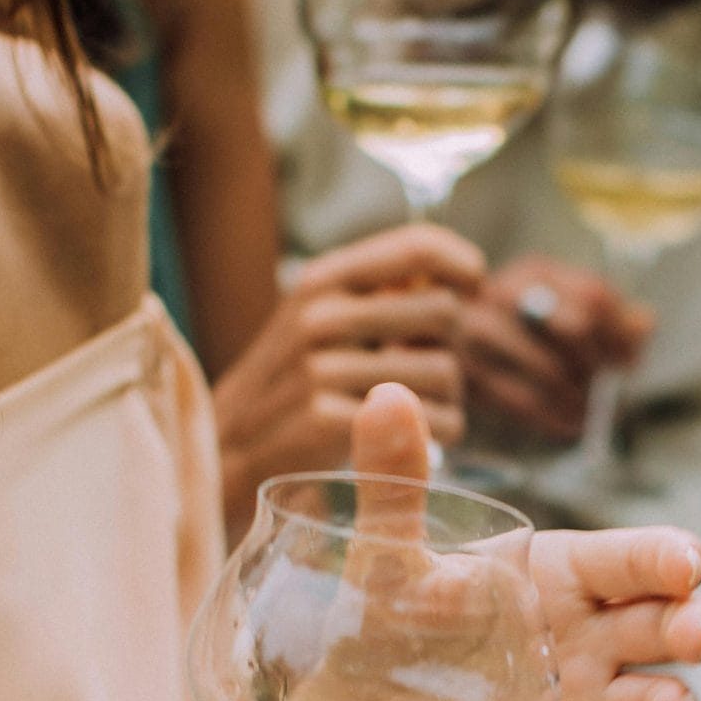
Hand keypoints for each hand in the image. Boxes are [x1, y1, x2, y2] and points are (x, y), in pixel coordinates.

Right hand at [214, 226, 484, 538]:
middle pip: (444, 311)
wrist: (227, 453)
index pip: (416, 247)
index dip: (462, 264)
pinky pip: (432, 424)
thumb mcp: (318, 322)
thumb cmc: (290, 387)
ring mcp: (320, 369)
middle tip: (423, 375)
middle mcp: (320, 316)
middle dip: (447, 347)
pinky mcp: (326, 422)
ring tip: (415, 415)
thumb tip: (462, 282)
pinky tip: (411, 444)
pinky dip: (436, 438)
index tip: (474, 287)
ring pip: (445, 372)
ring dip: (447, 400)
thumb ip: (380, 296)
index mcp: (322, 280)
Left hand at [350, 385, 700, 700]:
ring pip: (662, 696)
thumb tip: (385, 391)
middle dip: (694, 625)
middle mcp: (595, 633)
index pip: (631, 557)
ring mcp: (597, 699)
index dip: (667, 557)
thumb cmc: (393, 623)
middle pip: (669, 623)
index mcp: (564, 574)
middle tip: (697, 634)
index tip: (687, 563)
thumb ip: (396, 483)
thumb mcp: (389, 561)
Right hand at [461, 254, 651, 446]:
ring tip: (589, 409)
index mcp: (534, 272)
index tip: (631, 361)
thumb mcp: (559, 308)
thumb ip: (608, 313)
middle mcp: (503, 294)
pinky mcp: (469, 376)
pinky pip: (526, 403)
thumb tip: (645, 325)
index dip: (622, 334)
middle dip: (601, 364)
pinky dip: (557, 419)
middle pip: (577, 328)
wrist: (442, 345)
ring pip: (552, 371)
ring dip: (581, 399)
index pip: (595, 296)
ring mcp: (479, 334)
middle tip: (607, 386)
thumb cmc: (516, 331)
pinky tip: (570, 423)